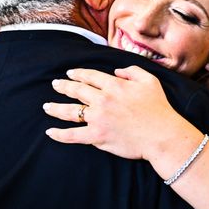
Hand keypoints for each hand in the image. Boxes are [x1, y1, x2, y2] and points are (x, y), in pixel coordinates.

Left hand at [43, 66, 196, 161]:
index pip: (90, 76)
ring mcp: (98, 118)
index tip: (70, 73)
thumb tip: (117, 71)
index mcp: (114, 85)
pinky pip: (73, 135)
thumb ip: (132, 71)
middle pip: (77, 91)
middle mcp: (102, 100)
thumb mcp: (150, 80)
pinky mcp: (97, 136)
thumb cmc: (158, 108)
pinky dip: (60, 134)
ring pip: (70, 111)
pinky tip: (50, 132)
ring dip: (56, 108)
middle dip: (64, 87)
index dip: (78, 74)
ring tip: (47, 106)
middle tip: (55, 85)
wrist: (161, 135)